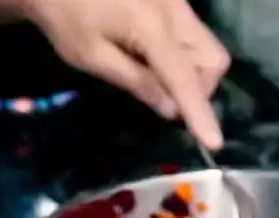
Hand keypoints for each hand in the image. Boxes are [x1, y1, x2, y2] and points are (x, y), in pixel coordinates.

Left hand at [23, 0, 229, 149]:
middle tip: (164, 95)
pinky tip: (152, 57)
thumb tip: (172, 110)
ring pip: (209, 48)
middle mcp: (175, 11)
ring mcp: (178, 2)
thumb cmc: (64, 16)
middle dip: (199, 87)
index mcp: (152, 27)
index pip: (186, 78)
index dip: (200, 112)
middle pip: (214, 61)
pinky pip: (195, 36)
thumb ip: (137, 82)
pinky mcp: (174, 0)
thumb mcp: (92, 56)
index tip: (214, 142)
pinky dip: (184, 56)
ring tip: (154, 74)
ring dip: (193, 72)